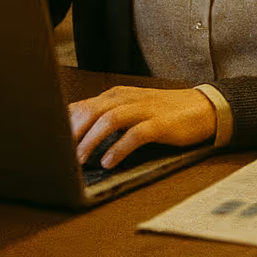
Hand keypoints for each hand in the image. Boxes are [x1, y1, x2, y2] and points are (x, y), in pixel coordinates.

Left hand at [68, 86, 216, 168]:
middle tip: (62, 156)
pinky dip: (119, 149)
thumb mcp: (132, 109)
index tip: (53, 144)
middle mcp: (128, 98)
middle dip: (74, 134)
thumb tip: (75, 134)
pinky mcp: (160, 124)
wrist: (203, 108)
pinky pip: (135, 135)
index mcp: (118, 94)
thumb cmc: (164, 112)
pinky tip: (110, 162)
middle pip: (92, 111)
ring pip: (109, 120)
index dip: (65, 125)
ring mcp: (145, 109)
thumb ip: (107, 116)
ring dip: (91, 141)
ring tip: (81, 160)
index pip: (83, 105)